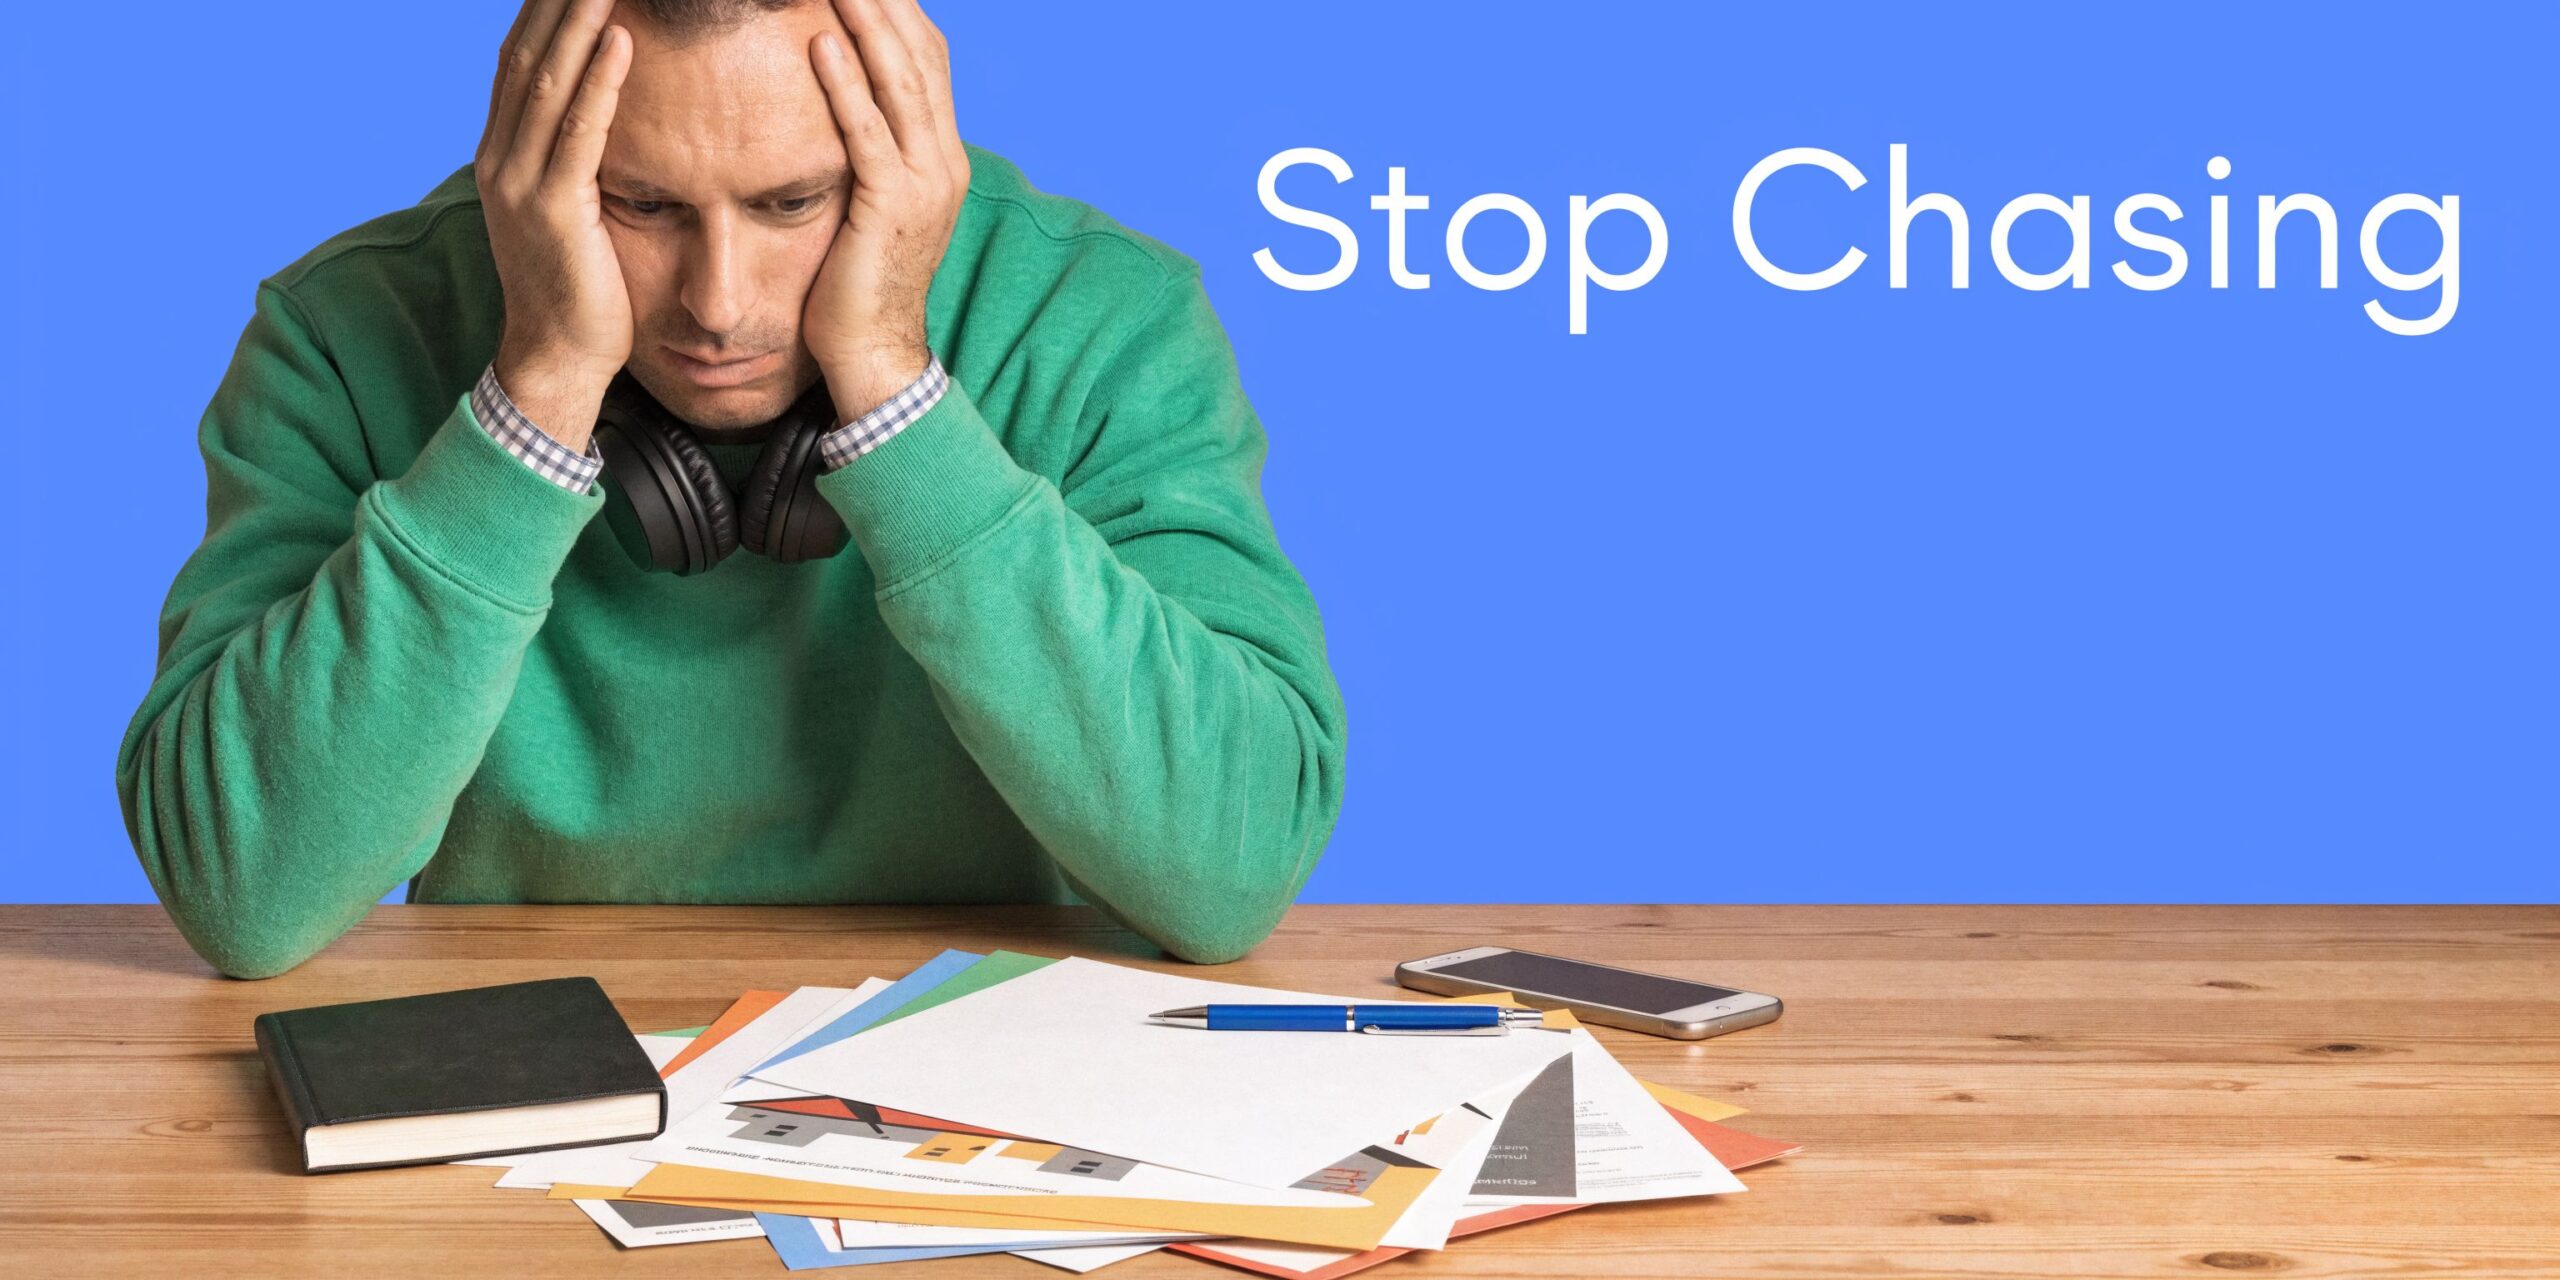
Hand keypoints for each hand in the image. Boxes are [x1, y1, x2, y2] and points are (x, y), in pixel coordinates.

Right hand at [476, 0, 635, 449]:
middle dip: (558, 1)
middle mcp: (499, 157)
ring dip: (581, 20)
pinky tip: (622, 39)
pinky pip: (578, 132)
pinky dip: (599, 82)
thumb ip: (573, 162)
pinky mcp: (551, 211)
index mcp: (502, 153)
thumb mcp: (569, 210)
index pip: (520, 59)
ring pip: (548, 81)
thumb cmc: (581, 287)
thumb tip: (600, 121)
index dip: (543, 11)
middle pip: (526, 53)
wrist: (557, 359)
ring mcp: (519, 183)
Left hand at [802, 0, 969, 414]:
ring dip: (867, 23)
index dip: (900, 12)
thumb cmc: (857, 280)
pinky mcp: (890, 207)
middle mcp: (944, 161)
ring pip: (899, 82)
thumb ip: (872, 152)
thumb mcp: (874, 203)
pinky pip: (868, 132)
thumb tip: (841, 105)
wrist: (874, 352)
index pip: (929, 59)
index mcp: (943, 155)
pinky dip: (845, 85)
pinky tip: (819, 42)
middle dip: (885, 2)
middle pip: (921, 55)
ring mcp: (925, 183)